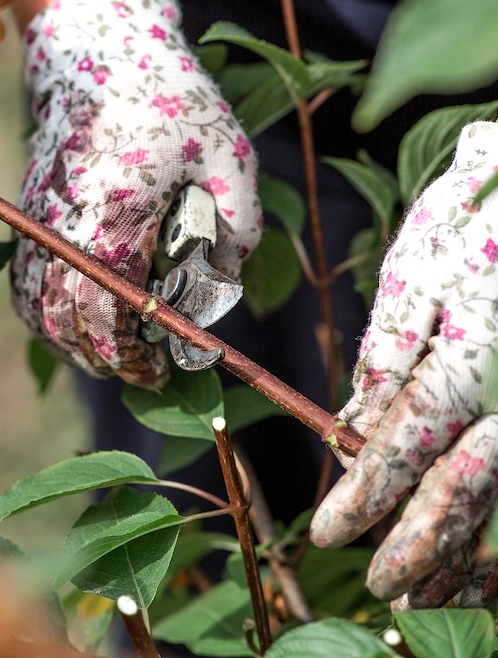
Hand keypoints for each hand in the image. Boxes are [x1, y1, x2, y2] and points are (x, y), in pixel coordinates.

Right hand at [12, 0, 260, 387]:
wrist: (95, 47)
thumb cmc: (167, 94)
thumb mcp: (226, 150)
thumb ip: (237, 219)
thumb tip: (225, 277)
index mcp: (115, 215)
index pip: (111, 310)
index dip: (132, 353)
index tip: (161, 369)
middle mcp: (65, 225)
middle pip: (67, 319)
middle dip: (103, 359)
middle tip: (139, 373)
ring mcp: (38, 218)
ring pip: (35, 305)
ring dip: (66, 342)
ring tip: (104, 358)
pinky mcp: (28, 208)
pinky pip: (20, 278)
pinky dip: (39, 312)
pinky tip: (66, 323)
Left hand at [311, 121, 497, 607]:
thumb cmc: (484, 216)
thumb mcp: (425, 266)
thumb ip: (392, 350)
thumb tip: (355, 421)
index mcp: (475, 353)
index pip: (411, 440)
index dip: (368, 492)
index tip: (332, 532)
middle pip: (471, 486)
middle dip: (424, 545)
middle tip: (386, 590)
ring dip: (475, 555)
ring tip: (436, 597)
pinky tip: (488, 563)